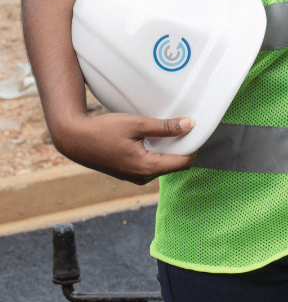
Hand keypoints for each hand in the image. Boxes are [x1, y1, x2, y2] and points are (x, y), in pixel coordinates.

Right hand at [52, 112, 196, 183]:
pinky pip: (152, 163)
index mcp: (147, 168)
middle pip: (175, 164)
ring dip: (170, 148)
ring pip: (163, 164)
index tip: (197, 129)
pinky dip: (158, 151)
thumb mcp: (137, 124)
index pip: (183, 162)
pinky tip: (155, 135)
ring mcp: (135, 176)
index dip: (193, 146)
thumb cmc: (103, 131)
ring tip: (171, 127)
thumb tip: (189, 125)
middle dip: (183, 146)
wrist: (75, 140)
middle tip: (185, 124)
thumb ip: (164, 127)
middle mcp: (143, 177)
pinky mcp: (130, 172)